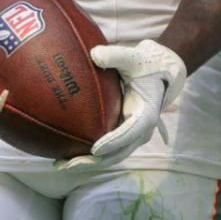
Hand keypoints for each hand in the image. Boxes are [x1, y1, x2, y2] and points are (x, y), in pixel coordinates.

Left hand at [57, 39, 185, 169]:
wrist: (160, 72)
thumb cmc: (146, 65)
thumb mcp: (134, 57)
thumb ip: (116, 56)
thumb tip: (95, 55)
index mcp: (146, 115)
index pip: (129, 133)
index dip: (112, 142)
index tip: (94, 149)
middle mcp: (140, 131)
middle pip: (116, 153)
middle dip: (92, 161)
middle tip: (66, 163)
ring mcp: (132, 135)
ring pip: (110, 156)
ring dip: (87, 162)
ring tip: (60, 164)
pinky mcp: (123, 133)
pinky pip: (107, 149)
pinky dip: (89, 154)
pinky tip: (66, 153)